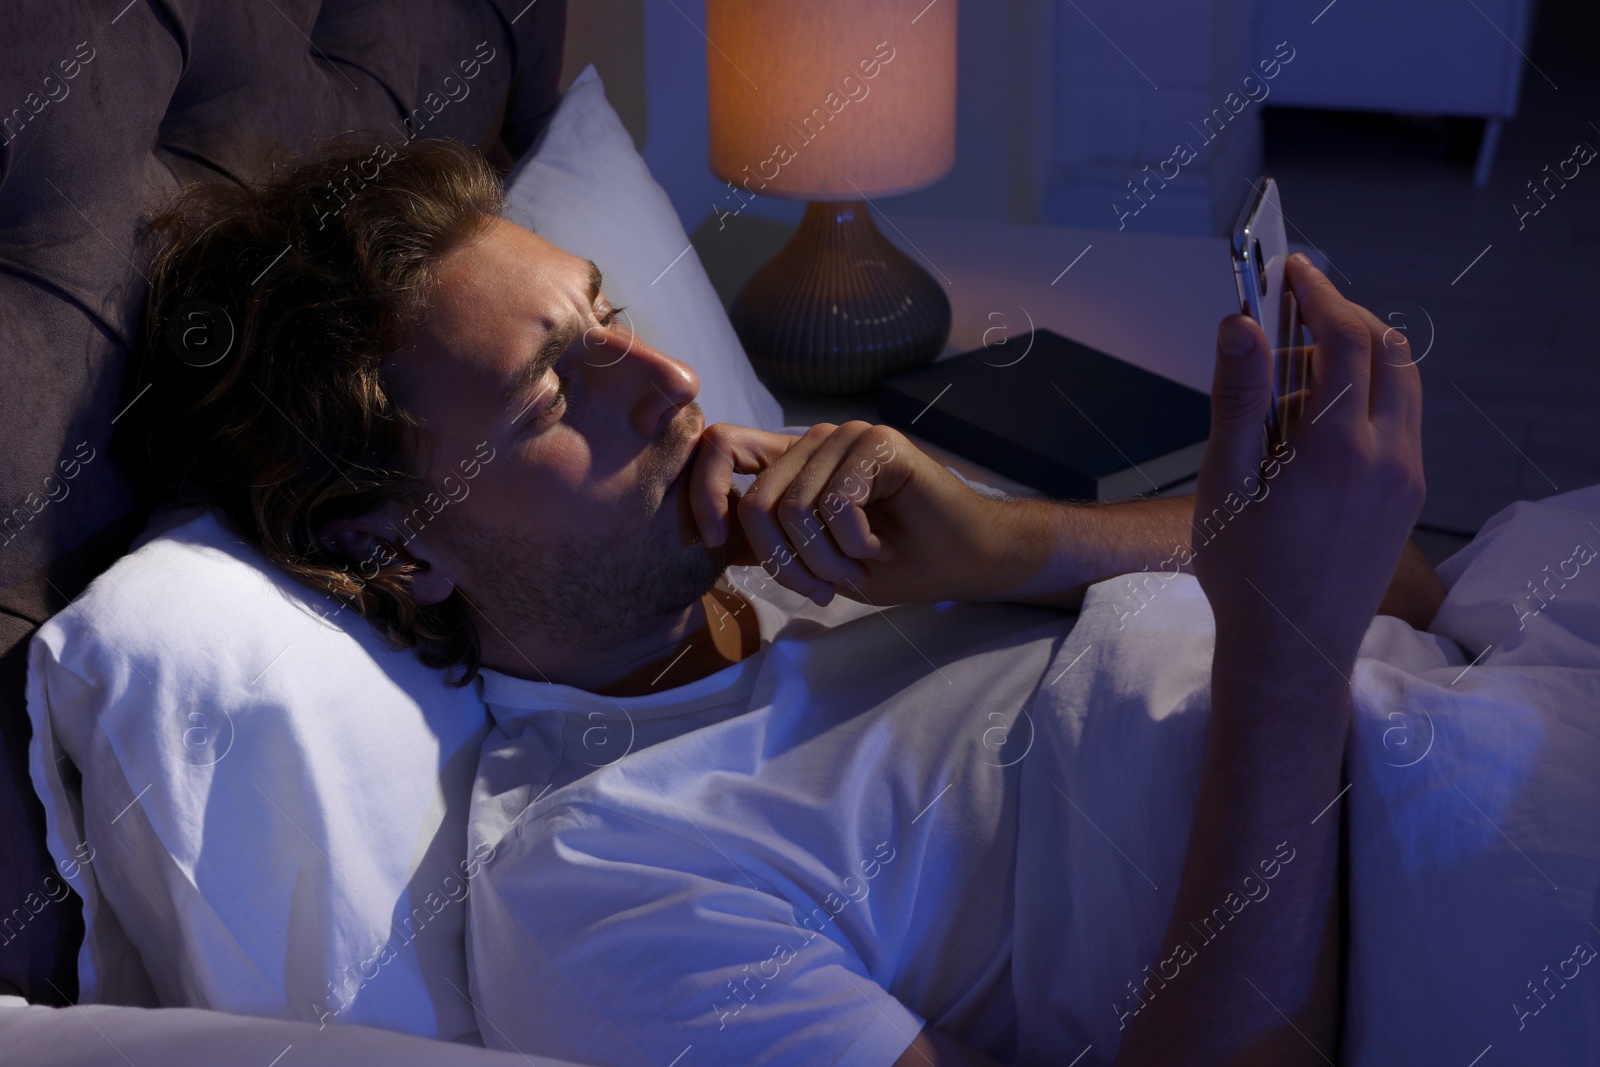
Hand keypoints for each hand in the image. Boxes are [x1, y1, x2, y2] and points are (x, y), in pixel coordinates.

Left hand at [686, 421, 998, 605]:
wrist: (964, 561)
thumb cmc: (895, 563)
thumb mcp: (816, 559)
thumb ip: (770, 539)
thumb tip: (711, 536)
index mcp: (792, 463)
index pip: (719, 449)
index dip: (702, 493)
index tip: (710, 542)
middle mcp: (815, 440)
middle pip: (756, 501)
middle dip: (785, 563)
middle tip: (824, 590)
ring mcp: (847, 437)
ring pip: (794, 508)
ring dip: (825, 561)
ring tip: (858, 571)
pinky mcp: (879, 444)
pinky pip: (836, 504)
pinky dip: (854, 544)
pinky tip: (880, 550)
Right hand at [1192, 253, 1424, 669]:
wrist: (1290, 648)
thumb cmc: (1246, 574)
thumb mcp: (1224, 483)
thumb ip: (1239, 397)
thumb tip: (1241, 325)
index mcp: (1337, 449)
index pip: (1344, 337)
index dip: (1318, 292)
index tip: (1292, 272)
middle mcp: (1388, 457)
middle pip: (1386, 348)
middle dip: (1340, 317)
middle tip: (1290, 314)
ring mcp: (1407, 477)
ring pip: (1402, 382)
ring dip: (1357, 357)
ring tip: (1295, 377)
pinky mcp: (1409, 496)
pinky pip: (1401, 421)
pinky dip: (1368, 398)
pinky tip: (1315, 427)